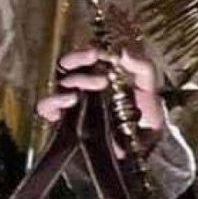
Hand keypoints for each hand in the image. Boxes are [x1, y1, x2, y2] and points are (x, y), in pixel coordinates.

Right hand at [35, 46, 163, 132]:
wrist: (143, 150)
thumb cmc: (146, 118)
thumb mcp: (150, 88)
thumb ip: (142, 67)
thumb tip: (123, 51)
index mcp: (105, 73)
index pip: (88, 53)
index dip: (91, 48)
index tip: (101, 51)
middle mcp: (86, 85)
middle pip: (70, 63)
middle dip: (79, 57)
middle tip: (92, 56)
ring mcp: (74, 102)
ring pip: (59, 82)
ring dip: (74, 78)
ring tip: (96, 83)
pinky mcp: (64, 121)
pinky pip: (47, 107)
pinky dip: (52, 101)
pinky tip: (71, 100)